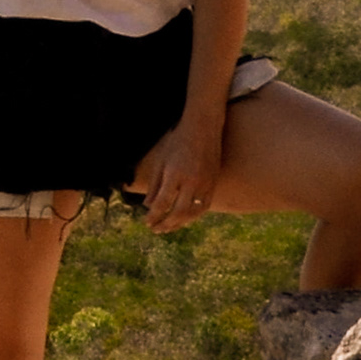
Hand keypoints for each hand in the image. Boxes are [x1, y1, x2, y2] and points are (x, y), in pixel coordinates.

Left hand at [130, 112, 224, 233]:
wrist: (203, 129)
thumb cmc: (178, 142)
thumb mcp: (161, 160)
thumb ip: (155, 184)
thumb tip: (148, 206)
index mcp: (175, 175)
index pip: (163, 203)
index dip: (154, 216)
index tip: (147, 223)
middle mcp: (191, 182)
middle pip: (178, 212)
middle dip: (166, 224)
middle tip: (155, 230)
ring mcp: (205, 184)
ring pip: (193, 213)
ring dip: (180, 224)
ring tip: (168, 228)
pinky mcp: (213, 184)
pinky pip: (204, 207)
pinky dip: (194, 216)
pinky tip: (185, 220)